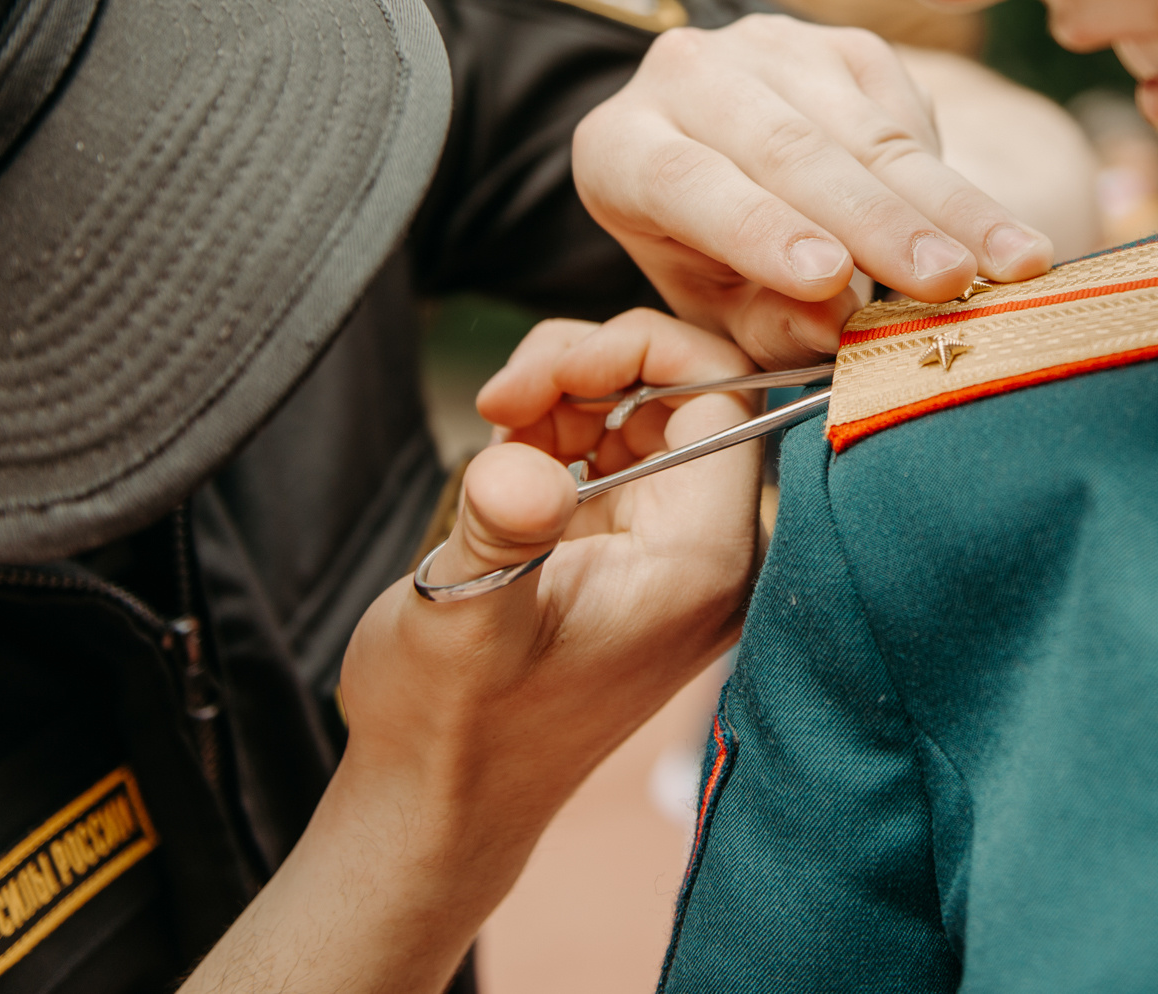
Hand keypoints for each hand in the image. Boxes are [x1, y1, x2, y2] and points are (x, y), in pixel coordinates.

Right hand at [181, 312, 762, 993]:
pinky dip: (563, 431)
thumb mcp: (462, 619)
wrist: (434, 803)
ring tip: (496, 433)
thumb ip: (500, 534)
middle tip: (498, 401)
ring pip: (650, 409)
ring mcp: (676, 555)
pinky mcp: (636, 555)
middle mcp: (712, 555)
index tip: (535, 377)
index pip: (723, 388)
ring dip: (570, 396)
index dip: (634, 353)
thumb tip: (517, 463)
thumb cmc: (451, 726)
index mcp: (704, 561)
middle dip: (590, 368)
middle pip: (689, 387)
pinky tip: (509, 460)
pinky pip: (622, 449)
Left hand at [573, 14, 1055, 365]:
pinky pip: (907, 113)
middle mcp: (686, 75)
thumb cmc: (706, 253)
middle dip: (877, 222)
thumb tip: (829, 325)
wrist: (725, 159)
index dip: (759, 228)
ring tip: (1008, 264)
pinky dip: (952, 179)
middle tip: (945, 282)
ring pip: (864, 132)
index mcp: (622, 146)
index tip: (829, 276)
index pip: (687, 181)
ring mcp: (769, 48)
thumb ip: (759, 322)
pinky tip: (997, 236)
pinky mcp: (843, 45)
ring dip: (945, 204)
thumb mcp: (709, 305)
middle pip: (787, 150)